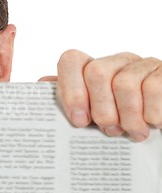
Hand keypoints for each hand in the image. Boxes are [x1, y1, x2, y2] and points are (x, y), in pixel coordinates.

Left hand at [44, 50, 161, 141]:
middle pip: (96, 72)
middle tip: (110, 130)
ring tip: (133, 131)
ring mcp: (143, 64)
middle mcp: (118, 61)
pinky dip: (151, 114)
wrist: (159, 120)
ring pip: (125, 84)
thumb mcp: (94, 113)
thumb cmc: (122, 120)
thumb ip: (71, 100)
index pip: (71, 60)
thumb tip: (42, 84)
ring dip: (128, 117)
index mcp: (94, 67)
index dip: (71, 90)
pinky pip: (154, 89)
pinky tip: (153, 123)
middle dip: (101, 108)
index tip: (79, 121)